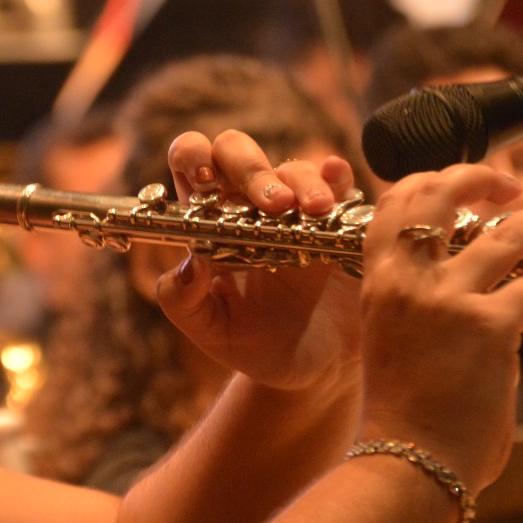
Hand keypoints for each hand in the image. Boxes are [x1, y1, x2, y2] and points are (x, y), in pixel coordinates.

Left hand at [156, 130, 361, 390]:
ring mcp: (296, 209)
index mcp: (210, 222)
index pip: (191, 165)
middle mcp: (250, 206)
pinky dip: (338, 176)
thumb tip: (186, 265)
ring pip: (293, 167)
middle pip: (238, 150)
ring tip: (316, 212)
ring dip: (302, 181)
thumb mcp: (211, 331)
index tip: (205, 180)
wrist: (314, 371)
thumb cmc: (256, 346)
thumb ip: (182, 303)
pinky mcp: (339, 220)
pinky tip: (339, 184)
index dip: (192, 156)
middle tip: (272, 204)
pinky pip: (340, 183)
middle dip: (251, 166)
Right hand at [358, 164, 522, 491]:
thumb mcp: (390, 340)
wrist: (406, 460)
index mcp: (378, 283)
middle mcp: (408, 282)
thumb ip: (416, 304)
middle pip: (440, 200)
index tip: (462, 182)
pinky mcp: (491, 327)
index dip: (431, 181)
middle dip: (479, 178)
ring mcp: (449, 302)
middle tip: (511, 183)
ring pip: (503, 237)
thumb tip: (465, 285)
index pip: (395, 206)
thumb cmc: (402, 414)